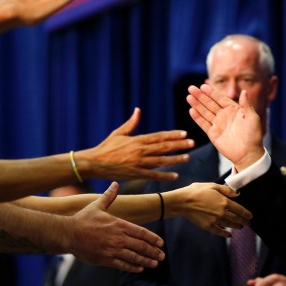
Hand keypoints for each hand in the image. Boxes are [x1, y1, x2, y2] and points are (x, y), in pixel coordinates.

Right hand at [65, 182, 164, 272]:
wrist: (67, 233)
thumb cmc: (83, 219)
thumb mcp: (97, 205)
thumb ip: (109, 196)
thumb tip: (115, 183)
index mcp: (119, 224)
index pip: (141, 232)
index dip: (153, 238)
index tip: (161, 243)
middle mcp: (118, 237)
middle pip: (141, 246)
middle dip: (153, 251)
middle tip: (162, 256)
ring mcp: (112, 249)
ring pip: (134, 257)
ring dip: (146, 261)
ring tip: (155, 264)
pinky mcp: (105, 259)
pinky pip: (122, 264)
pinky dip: (132, 267)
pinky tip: (139, 268)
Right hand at [78, 108, 193, 180]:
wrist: (94, 163)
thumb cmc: (106, 147)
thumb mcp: (119, 133)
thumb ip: (132, 123)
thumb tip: (138, 110)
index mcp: (137, 140)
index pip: (159, 137)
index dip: (172, 135)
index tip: (184, 133)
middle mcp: (140, 151)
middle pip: (163, 147)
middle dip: (179, 145)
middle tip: (192, 143)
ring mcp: (138, 163)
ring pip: (161, 161)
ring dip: (176, 159)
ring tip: (188, 157)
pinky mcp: (135, 174)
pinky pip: (153, 175)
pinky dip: (164, 175)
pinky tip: (175, 175)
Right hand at [175, 183, 251, 236]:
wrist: (182, 202)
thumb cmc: (196, 191)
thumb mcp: (212, 185)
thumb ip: (226, 190)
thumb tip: (237, 194)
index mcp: (223, 201)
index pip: (239, 209)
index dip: (246, 213)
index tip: (250, 216)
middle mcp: (221, 212)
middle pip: (236, 219)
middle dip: (244, 221)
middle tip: (248, 223)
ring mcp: (215, 221)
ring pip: (229, 225)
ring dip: (236, 226)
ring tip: (240, 227)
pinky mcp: (208, 226)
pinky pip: (219, 232)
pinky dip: (225, 234)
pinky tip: (228, 234)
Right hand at [187, 85, 263, 171]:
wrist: (248, 153)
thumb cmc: (253, 135)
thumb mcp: (252, 118)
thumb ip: (246, 104)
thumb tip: (244, 91)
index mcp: (234, 110)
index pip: (220, 98)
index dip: (211, 92)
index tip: (203, 86)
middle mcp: (224, 115)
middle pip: (210, 103)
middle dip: (200, 96)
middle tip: (191, 88)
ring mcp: (218, 124)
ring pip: (205, 112)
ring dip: (197, 104)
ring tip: (189, 97)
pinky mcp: (213, 133)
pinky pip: (203, 124)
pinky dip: (197, 117)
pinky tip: (191, 110)